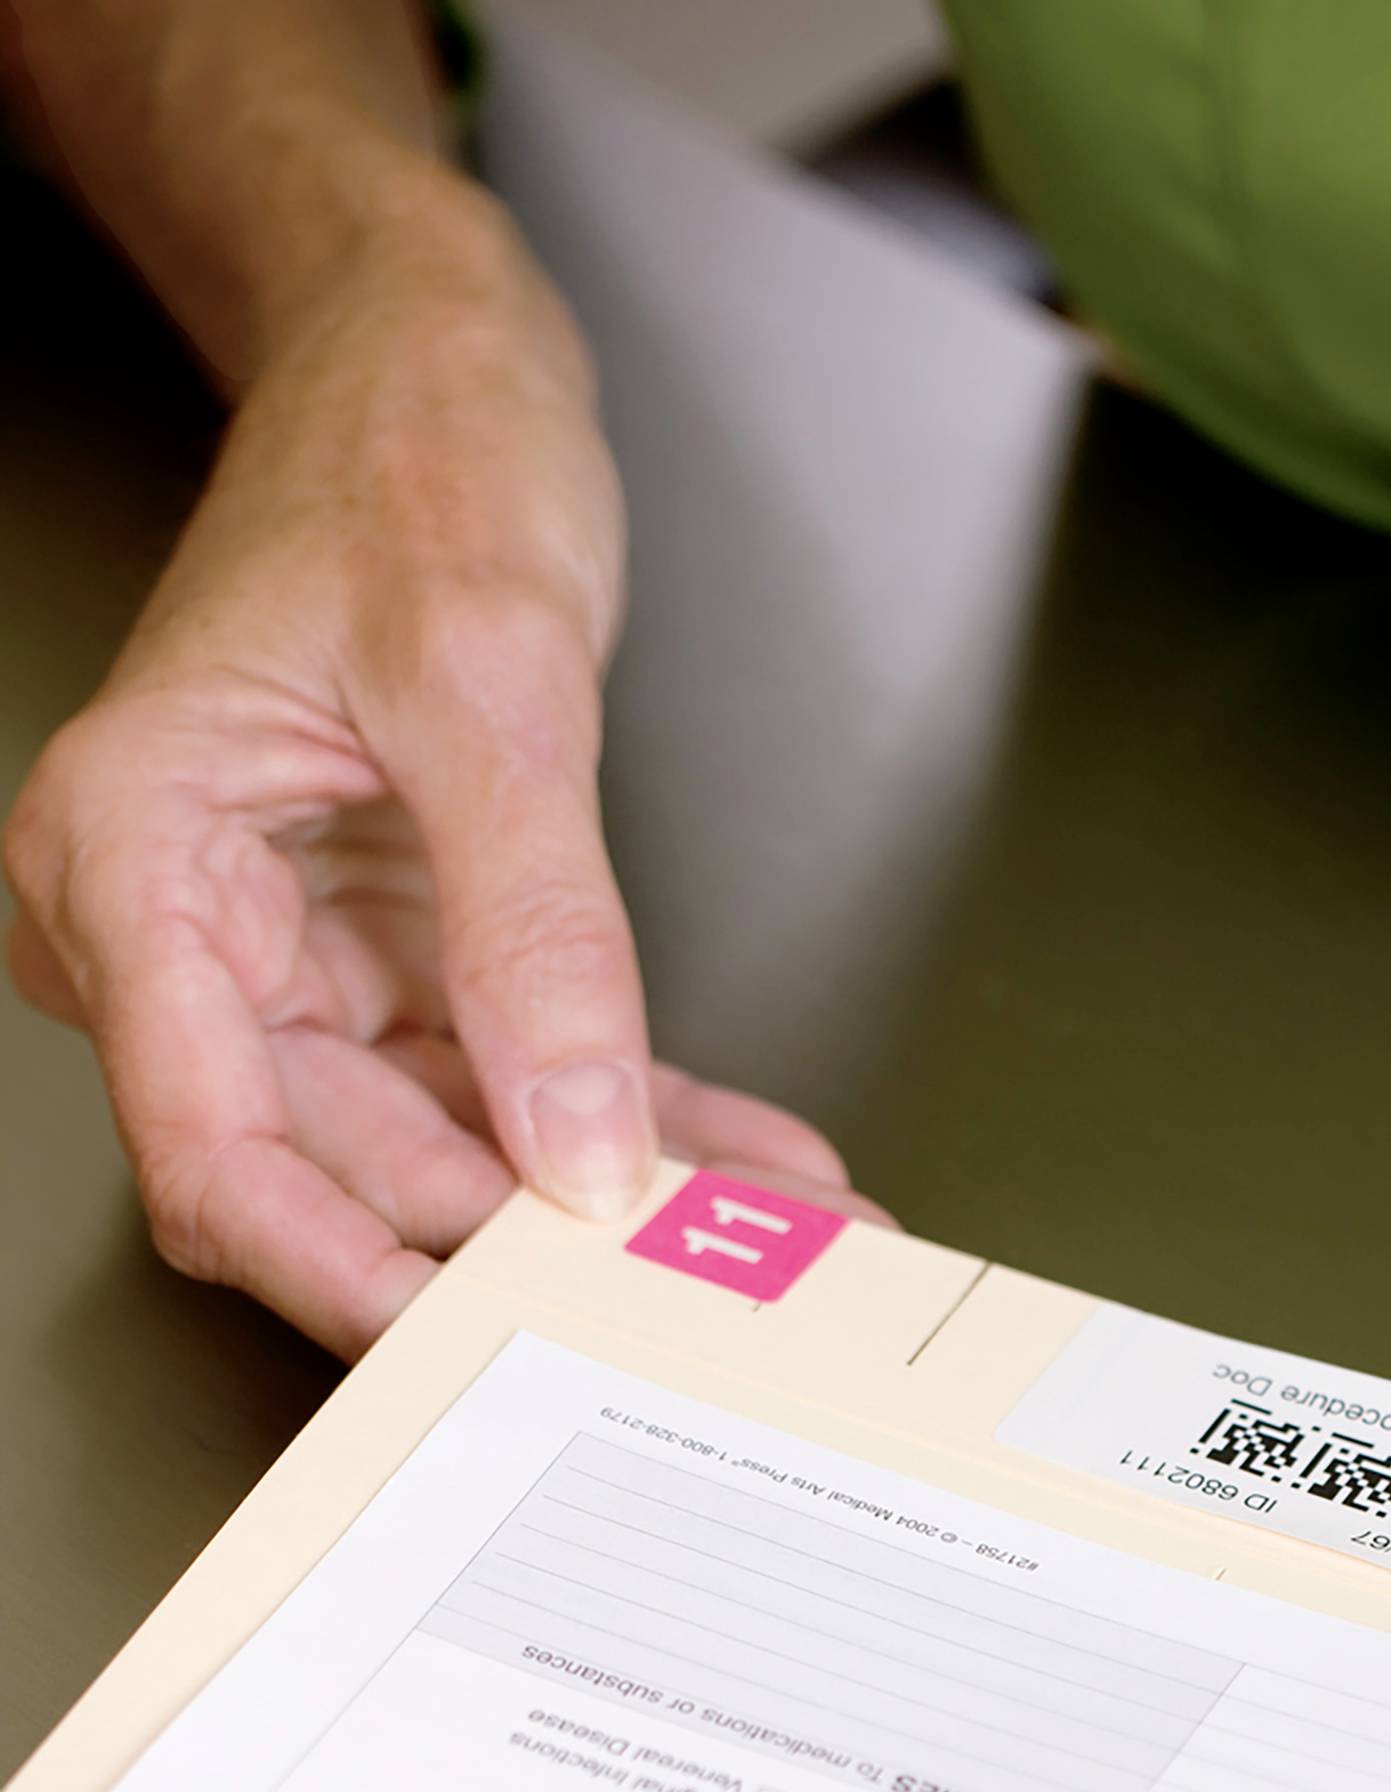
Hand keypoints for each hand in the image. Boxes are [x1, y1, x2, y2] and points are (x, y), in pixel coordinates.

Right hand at [5, 183, 875, 1358]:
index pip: (214, 1143)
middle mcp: (198, 935)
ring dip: (613, 1200)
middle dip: (521, 1249)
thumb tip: (572, 1142)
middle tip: (682, 1308)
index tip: (471, 1343)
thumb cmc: (409, 461)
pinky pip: (520, 1075)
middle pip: (344, 1170)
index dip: (340, 1267)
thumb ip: (533, 929)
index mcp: (137, 862)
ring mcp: (303, 956)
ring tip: (771, 1247)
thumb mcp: (487, 685)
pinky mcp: (404, 953)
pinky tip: (752, 1165)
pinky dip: (637, 1119)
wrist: (436, 366)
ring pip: (451, 1146)